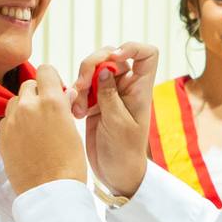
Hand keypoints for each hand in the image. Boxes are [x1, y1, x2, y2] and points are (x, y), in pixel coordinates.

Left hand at [0, 65, 85, 195]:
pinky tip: (25, 140)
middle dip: (38, 94)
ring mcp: (12, 120)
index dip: (51, 79)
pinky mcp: (2, 134)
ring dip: (24, 108)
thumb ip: (64, 107)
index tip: (55, 90)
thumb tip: (64, 93)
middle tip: (47, 112)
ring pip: (15, 101)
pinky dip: (15, 124)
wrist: (50, 191)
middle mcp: (28, 106)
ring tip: (35, 127)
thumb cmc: (68, 164)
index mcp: (52, 102)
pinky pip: (6, 119)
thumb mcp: (73, 130)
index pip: (45, 71)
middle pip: (29, 85)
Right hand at [74, 43, 158, 196]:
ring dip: (81, 84)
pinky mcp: (95, 102)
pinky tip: (76, 113)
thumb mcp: (118, 124)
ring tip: (78, 107)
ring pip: (92, 71)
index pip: (146, 54)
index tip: (114, 58)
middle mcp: (126, 87)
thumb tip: (104, 70)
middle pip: (110, 57)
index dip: (131, 48)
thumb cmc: (125, 152)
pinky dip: (75, 96)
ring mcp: (110, 94)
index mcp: (140, 89)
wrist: (116, 173)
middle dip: (92, 66)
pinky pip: (82, 88)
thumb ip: (110, 95)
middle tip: (81, 86)